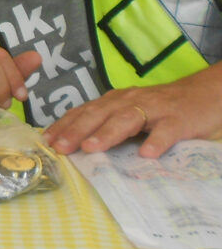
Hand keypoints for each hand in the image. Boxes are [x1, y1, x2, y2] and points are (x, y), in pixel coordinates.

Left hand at [43, 64, 221, 157]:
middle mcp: (128, 102)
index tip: (46, 140)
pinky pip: (166, 131)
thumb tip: (73, 143)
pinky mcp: (178, 120)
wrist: (202, 94)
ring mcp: (154, 109)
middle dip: (76, 130)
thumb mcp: (127, 113)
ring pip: (127, 119)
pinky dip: (156, 141)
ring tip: (91, 147)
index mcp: (113, 102)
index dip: (63, 125)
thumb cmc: (159, 109)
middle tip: (60, 147)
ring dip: (107, 133)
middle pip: (98, 114)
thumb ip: (105, 124)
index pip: (83, 112)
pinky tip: (147, 154)